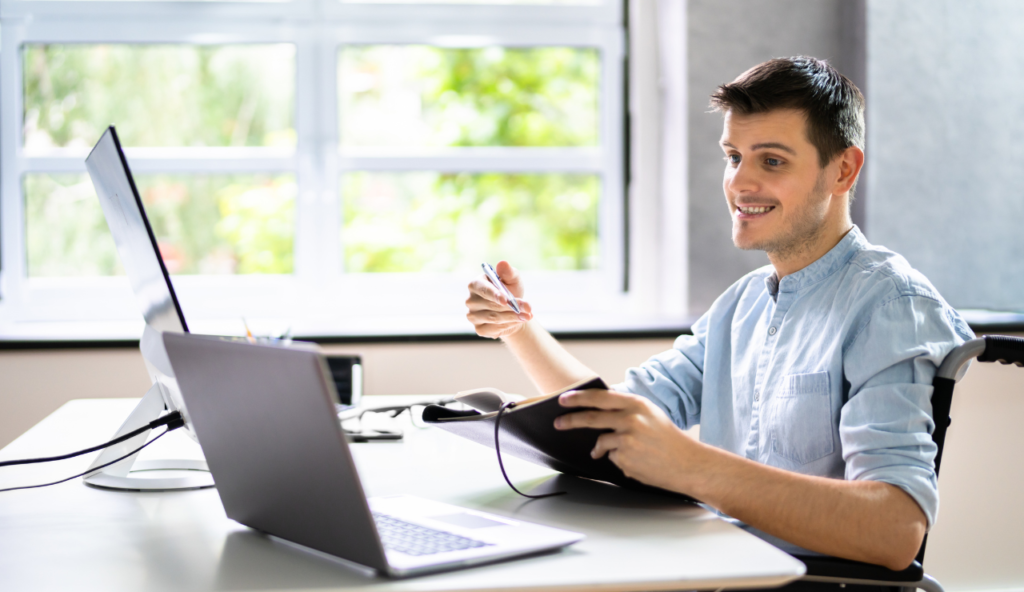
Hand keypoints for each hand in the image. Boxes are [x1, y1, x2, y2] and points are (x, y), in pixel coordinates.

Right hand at [465, 261, 533, 338]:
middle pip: (490, 305)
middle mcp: (470, 300)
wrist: (512, 311)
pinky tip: (517, 321)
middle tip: (528, 308)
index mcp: (475, 284)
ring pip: (494, 318)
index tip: (507, 300)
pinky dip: (508, 325)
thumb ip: (508, 272)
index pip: (483, 289)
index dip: (494, 294)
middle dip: (512, 307)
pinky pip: (494, 329)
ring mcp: (472, 316)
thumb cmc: (510, 291)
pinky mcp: (478, 329)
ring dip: (513, 317)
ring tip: (528, 315)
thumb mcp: (513, 280)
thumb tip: (502, 263)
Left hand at [554, 389, 702, 492]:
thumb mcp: (649, 415)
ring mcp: (627, 440)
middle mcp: (631, 420)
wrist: (688, 464)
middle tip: (558, 422)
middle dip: (570, 420)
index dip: (578, 397)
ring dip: (601, 448)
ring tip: (616, 451)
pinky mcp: (626, 459)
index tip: (563, 399)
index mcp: (637, 405)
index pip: (600, 397)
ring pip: (601, 442)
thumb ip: (625, 410)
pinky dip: (618, 459)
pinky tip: (636, 461)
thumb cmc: (668, 439)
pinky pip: (612, 458)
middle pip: (590, 418)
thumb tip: (597, 410)